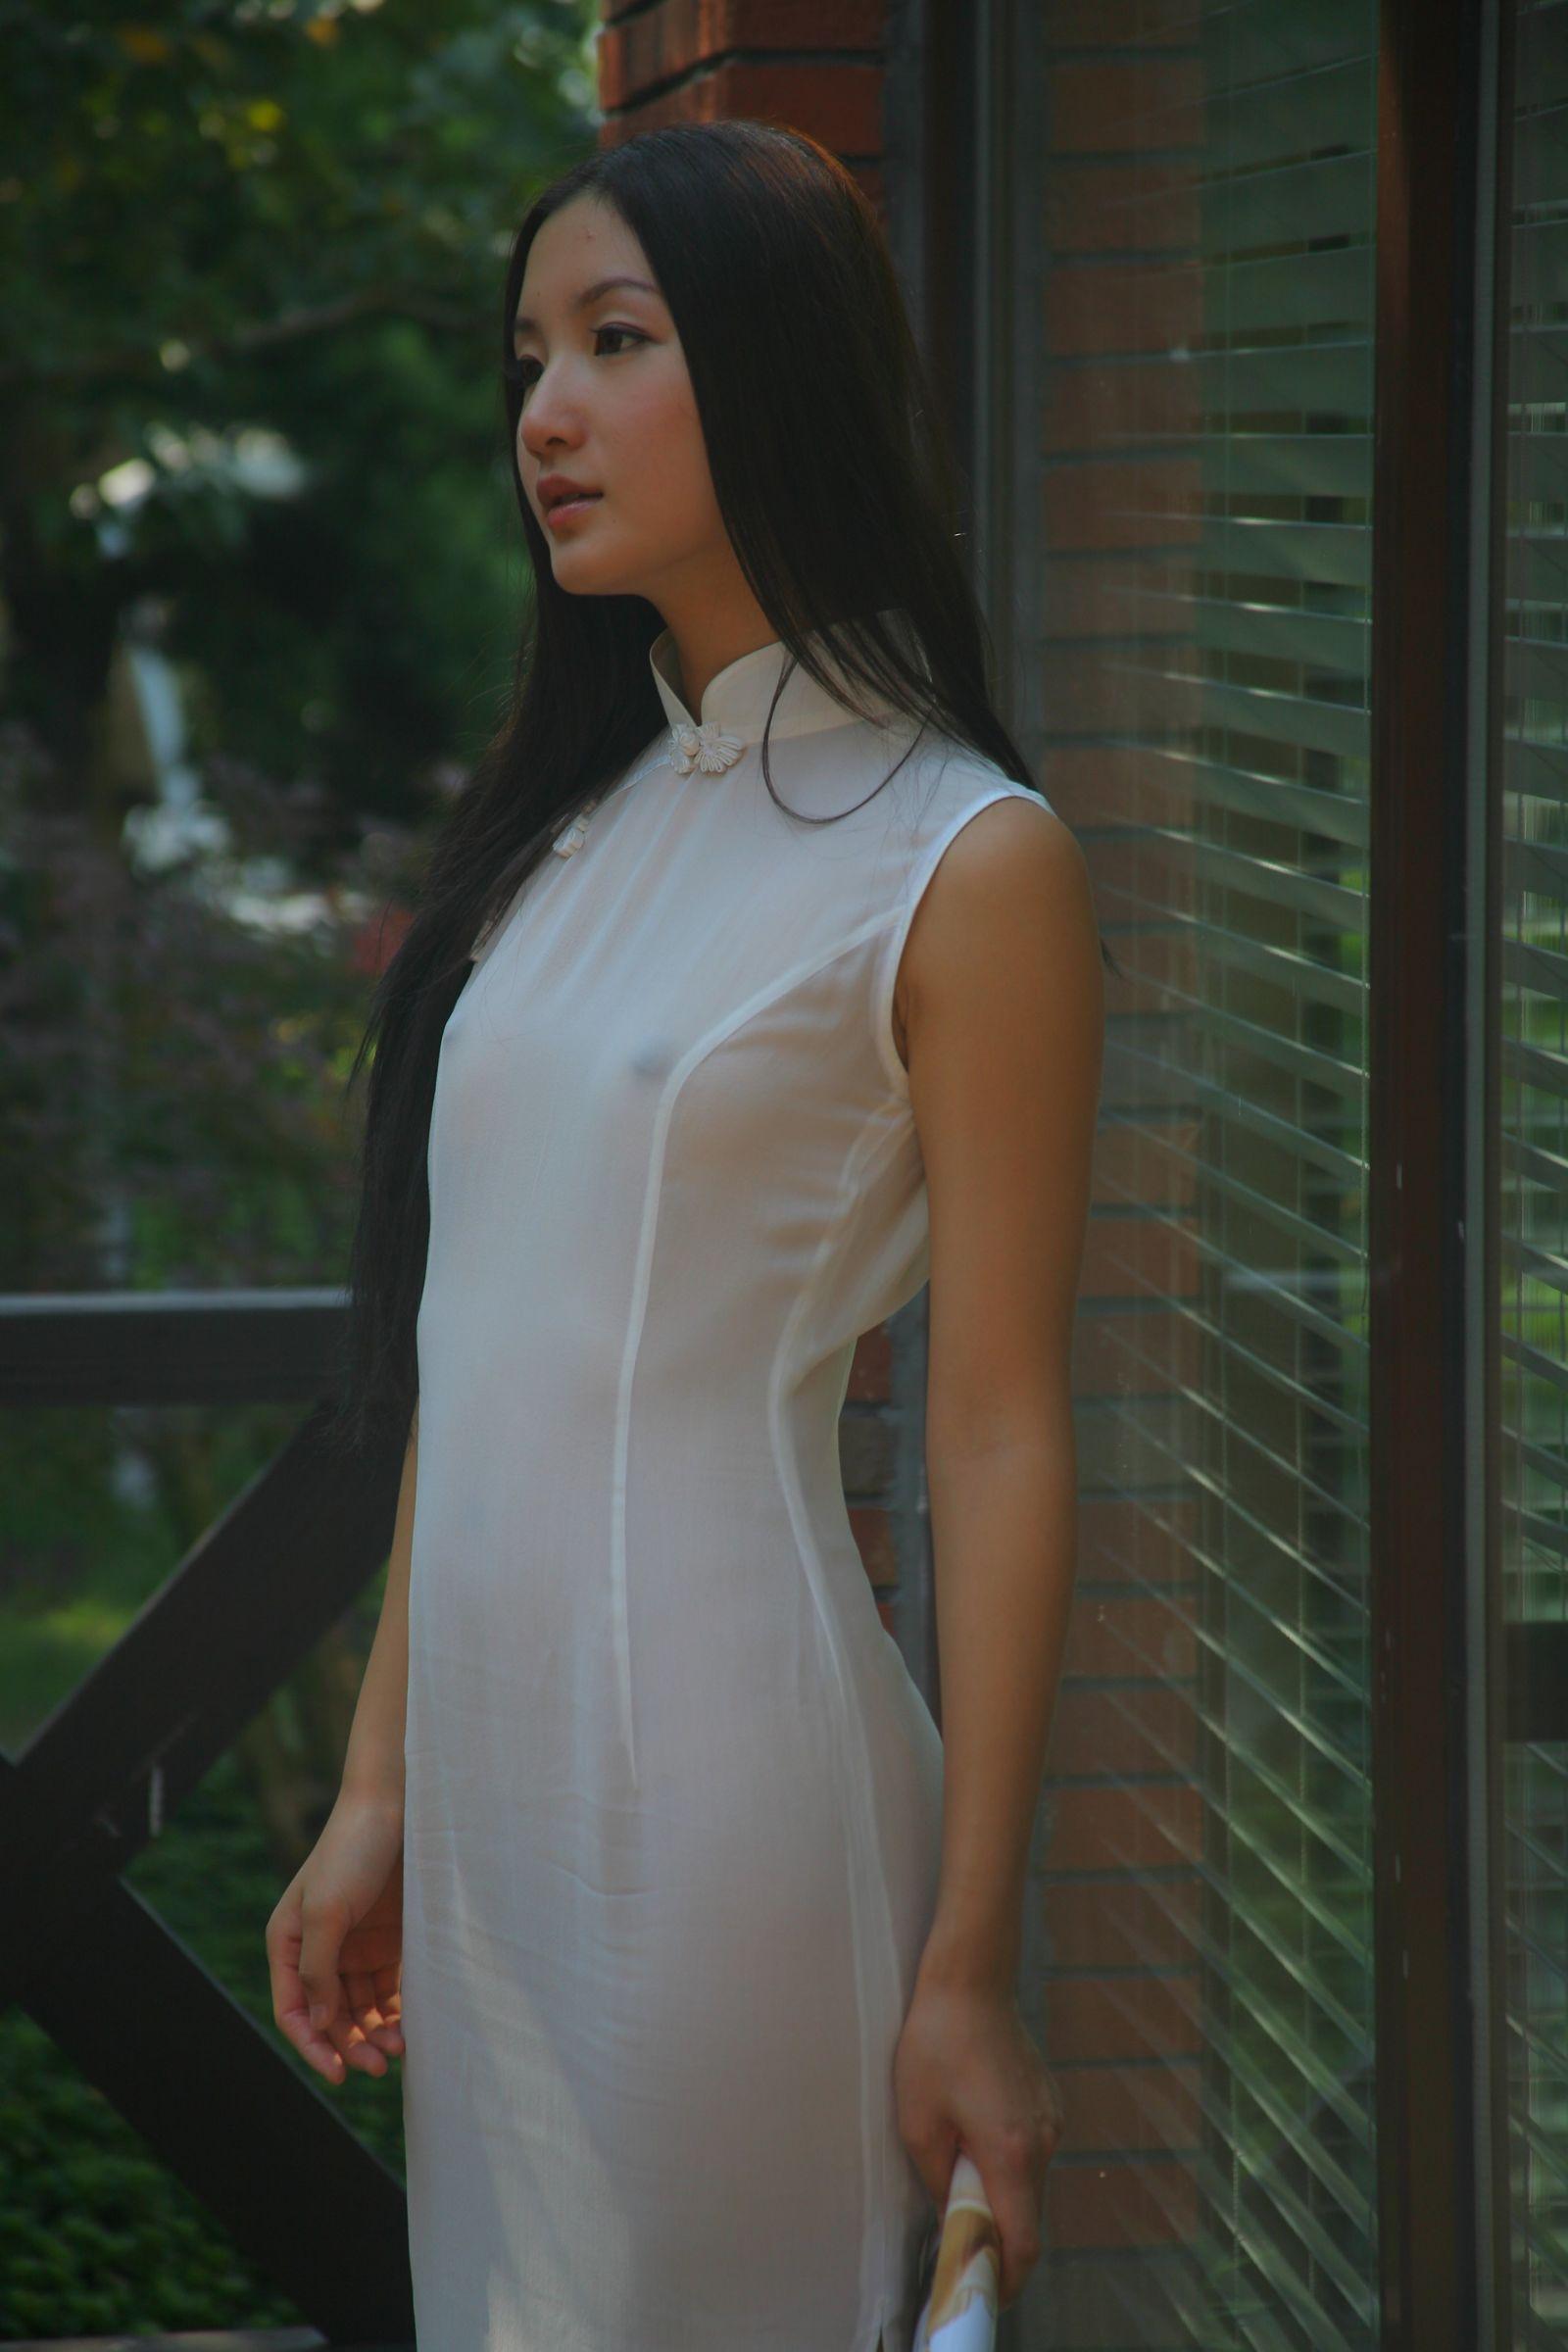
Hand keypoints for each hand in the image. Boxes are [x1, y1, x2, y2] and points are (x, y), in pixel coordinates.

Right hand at [265, 1791, 406, 2086]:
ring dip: (375, 2034)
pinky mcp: (389, 1942)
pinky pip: (389, 1991)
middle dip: (351, 2045)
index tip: (338, 2075)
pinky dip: (396, 2012)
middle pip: (330, 2017)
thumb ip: (318, 1968)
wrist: (400, 1805)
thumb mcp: (327, 1910)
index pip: (293, 2010)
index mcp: (288, 1943)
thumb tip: (318, 2023)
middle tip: (380, 2065)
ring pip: (361, 2010)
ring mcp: (355, 1947)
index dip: (313, 2047)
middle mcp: (319, 1951)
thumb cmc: (353, 1850)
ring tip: (399, 2049)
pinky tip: (411, 2026)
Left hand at [892, 1970, 1064, 2309]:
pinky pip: (1033, 2150)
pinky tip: (974, 2135)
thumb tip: (953, 2213)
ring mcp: (1052, 2119)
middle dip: (996, 2234)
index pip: (1024, 2241)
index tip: (985, 2291)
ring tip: (958, 2173)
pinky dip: (1009, 2162)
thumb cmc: (936, 2045)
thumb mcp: (918, 2121)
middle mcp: (1044, 2142)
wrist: (971, 1979)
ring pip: (1030, 2181)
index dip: (1008, 2278)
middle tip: (958, 2238)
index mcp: (1012, 2153)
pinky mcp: (1049, 2101)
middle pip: (1028, 2213)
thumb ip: (939, 2180)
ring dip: (1000, 2192)